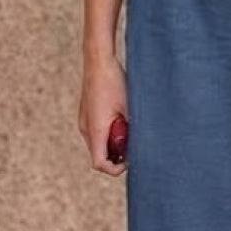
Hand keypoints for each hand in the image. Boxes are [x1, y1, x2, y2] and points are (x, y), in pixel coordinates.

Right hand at [78, 54, 129, 176]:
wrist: (98, 61)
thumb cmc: (115, 82)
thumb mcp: (130, 107)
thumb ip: (135, 128)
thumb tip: (146, 144)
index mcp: (96, 129)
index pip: (99, 163)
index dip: (115, 169)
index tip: (130, 161)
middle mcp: (85, 128)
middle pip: (99, 155)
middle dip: (117, 156)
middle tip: (134, 145)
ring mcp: (84, 121)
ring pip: (98, 144)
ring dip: (113, 144)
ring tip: (128, 130)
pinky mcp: (86, 114)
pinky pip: (96, 133)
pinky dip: (108, 134)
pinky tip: (121, 120)